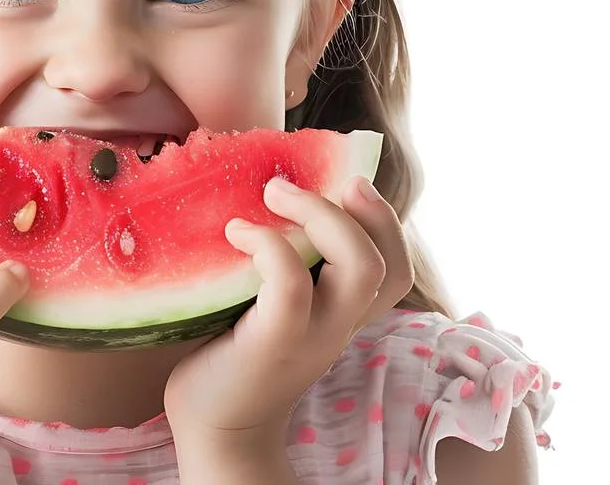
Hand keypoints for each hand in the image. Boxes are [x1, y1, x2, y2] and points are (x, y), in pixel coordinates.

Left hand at [163, 175, 413, 441]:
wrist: (214, 426)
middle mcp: (339, 325)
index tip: (344, 185)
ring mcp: (312, 336)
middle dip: (359, 209)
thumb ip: (287, 266)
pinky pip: (292, 284)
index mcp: (343, 314)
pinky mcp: (274, 342)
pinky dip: (269, 245)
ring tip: (273, 193)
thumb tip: (263, 190)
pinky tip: (237, 233)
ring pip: (361, 268)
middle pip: (387, 263)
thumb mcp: (273, 306)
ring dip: (321, 215)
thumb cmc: (233, 353)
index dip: (383, 220)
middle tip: (293, 183)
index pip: (395, 268)